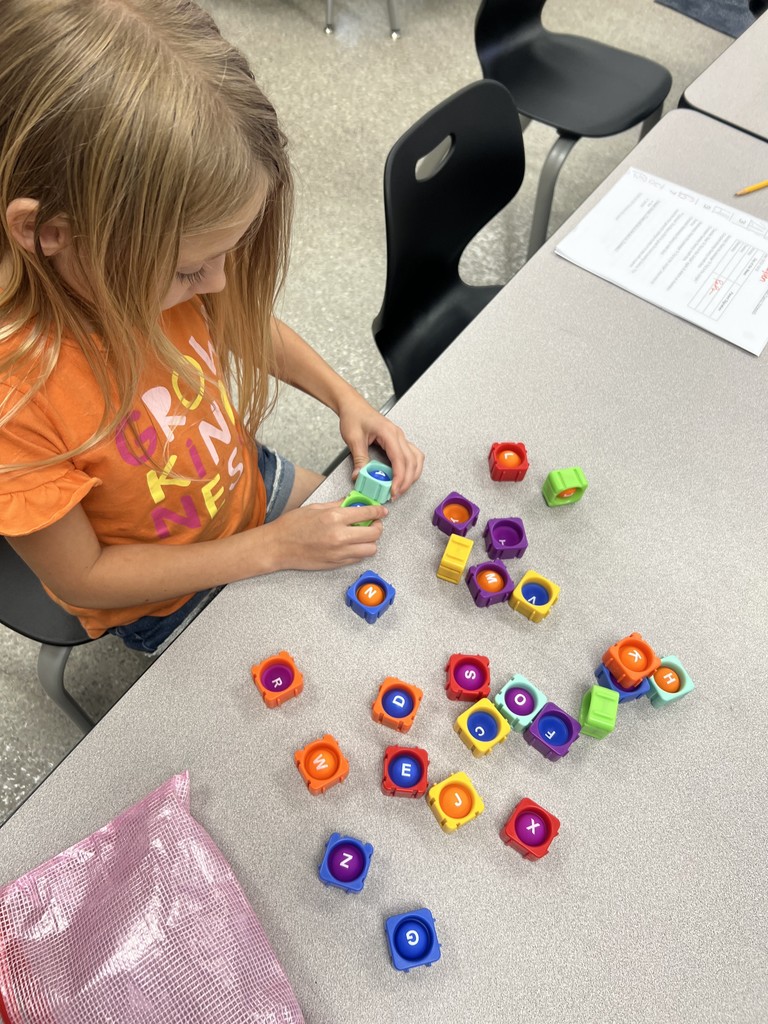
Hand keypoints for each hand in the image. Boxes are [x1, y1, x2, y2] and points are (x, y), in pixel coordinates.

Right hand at [261, 501, 387, 570]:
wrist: (277, 546)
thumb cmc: (292, 525)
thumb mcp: (316, 508)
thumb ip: (338, 505)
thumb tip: (353, 501)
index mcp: (334, 517)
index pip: (367, 513)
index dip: (378, 511)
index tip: (382, 510)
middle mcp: (340, 536)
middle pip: (374, 534)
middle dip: (377, 526)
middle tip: (373, 523)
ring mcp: (339, 552)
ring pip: (370, 549)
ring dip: (370, 542)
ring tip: (362, 536)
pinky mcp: (336, 563)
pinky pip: (358, 558)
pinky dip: (360, 551)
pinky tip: (352, 544)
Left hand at [337, 393, 423, 498]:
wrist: (352, 405)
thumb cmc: (354, 416)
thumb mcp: (354, 439)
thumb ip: (359, 459)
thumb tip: (360, 477)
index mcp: (389, 434)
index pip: (400, 460)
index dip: (399, 478)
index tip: (394, 491)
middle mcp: (398, 435)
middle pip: (412, 462)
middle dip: (406, 481)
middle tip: (396, 494)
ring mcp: (400, 437)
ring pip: (416, 459)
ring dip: (412, 475)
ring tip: (401, 488)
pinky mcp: (397, 440)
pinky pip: (412, 455)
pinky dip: (411, 468)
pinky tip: (404, 476)